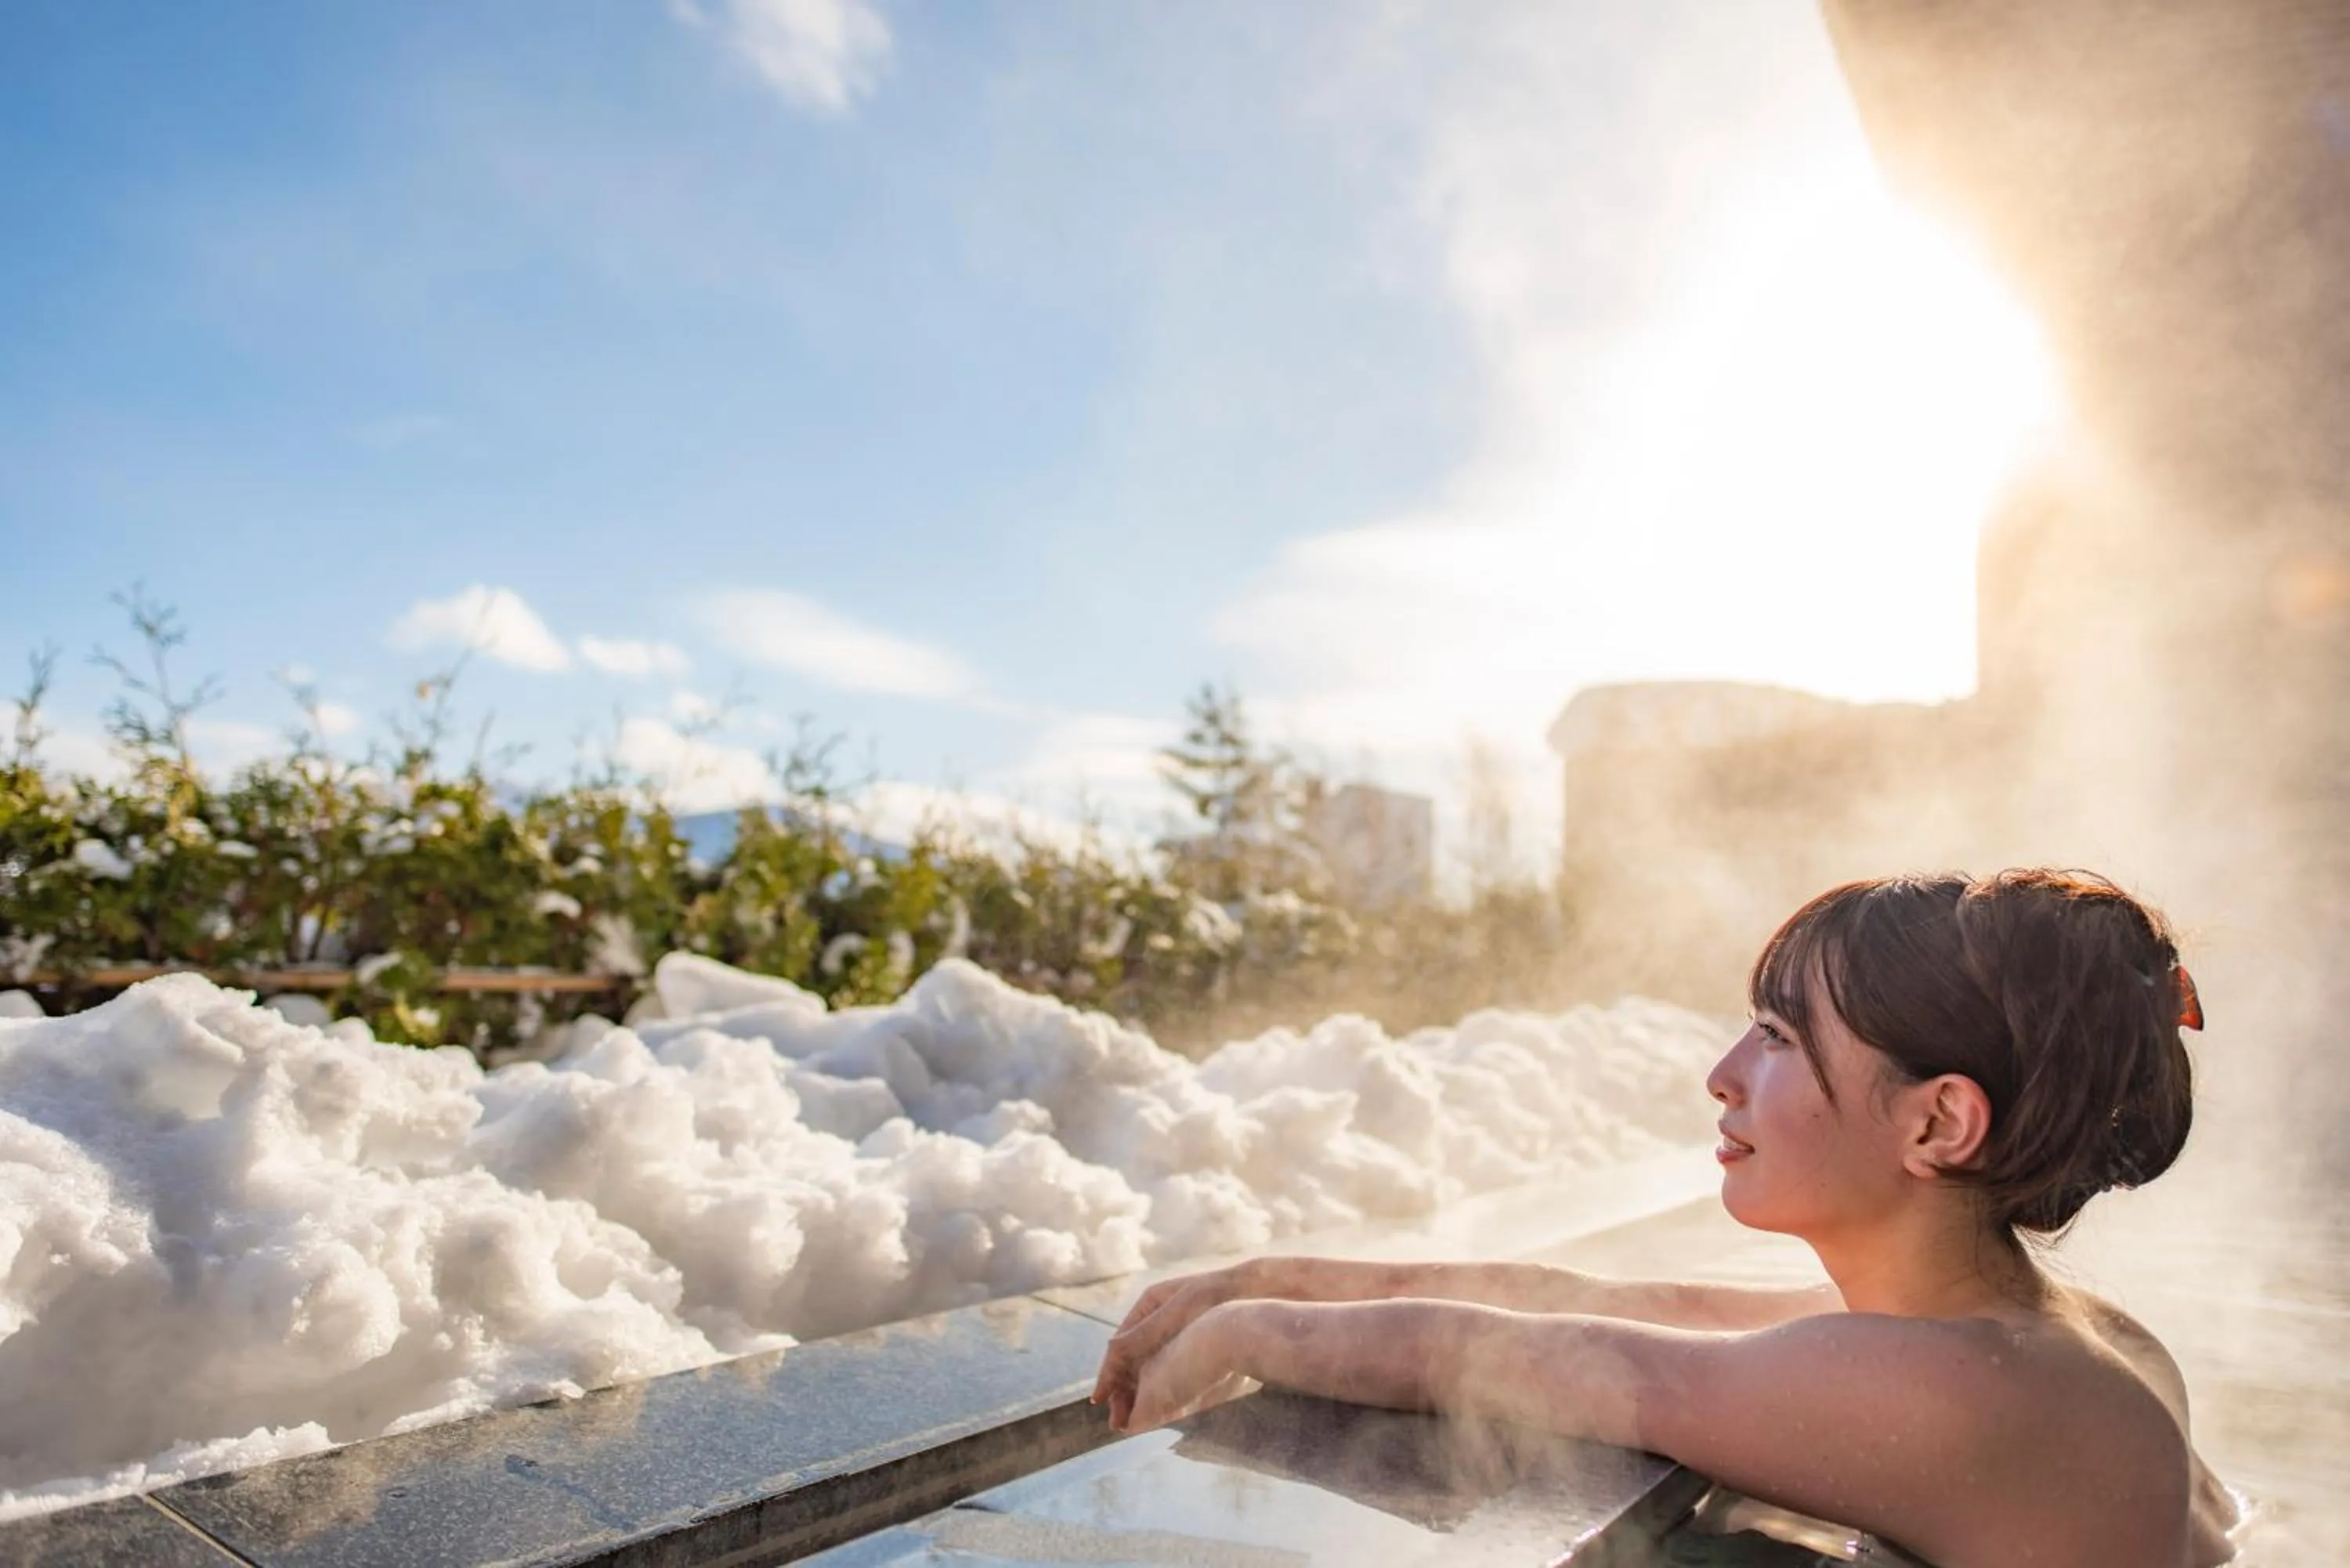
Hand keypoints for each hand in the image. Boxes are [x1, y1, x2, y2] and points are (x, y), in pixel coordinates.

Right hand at [1119, 1301, 1254, 1432]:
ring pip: (1149, 1370)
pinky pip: (1169, 1373)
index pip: (1120, 1345)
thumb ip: (1144, 1335)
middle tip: (1118, 1422)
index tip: (1098, 1399)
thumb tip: (1111, 1352)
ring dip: (1138, 1395)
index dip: (1108, 1373)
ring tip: (1132, 1423)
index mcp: (1149, 1305)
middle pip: (1132, 1360)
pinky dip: (1159, 1391)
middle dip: (1122, 1391)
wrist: (1258, 1292)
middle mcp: (1159, 1320)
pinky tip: (1157, 1410)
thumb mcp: (1175, 1314)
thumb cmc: (1216, 1297)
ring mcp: (1177, 1333)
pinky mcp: (1195, 1348)